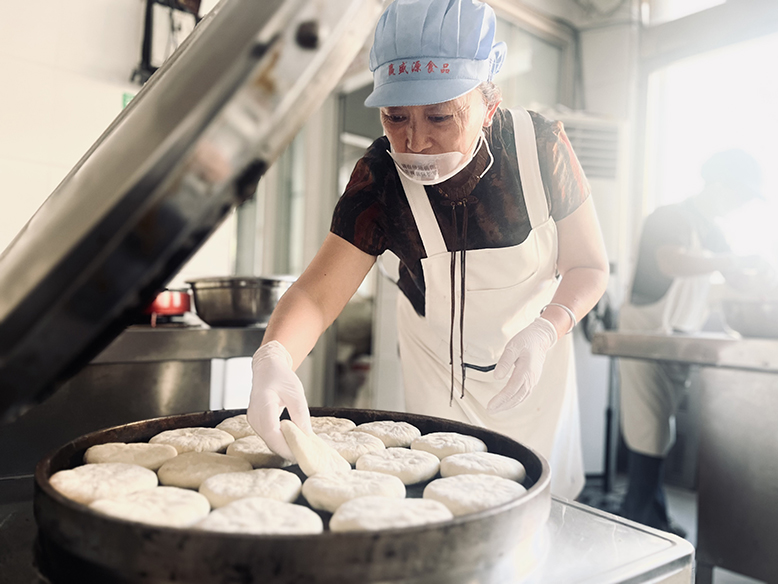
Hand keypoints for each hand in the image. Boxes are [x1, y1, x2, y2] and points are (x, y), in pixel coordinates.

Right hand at [247, 341, 311, 459]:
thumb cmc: (280, 377)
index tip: (302, 453)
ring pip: (270, 441)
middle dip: (288, 449)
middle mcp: (254, 416)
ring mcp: (253, 421)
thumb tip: (306, 435)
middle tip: (308, 454)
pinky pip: (269, 437)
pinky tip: (294, 440)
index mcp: (262, 405)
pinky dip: (281, 441)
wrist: (266, 369)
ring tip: (304, 448)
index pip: (273, 433)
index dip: (287, 446)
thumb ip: (300, 414)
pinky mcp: (257, 423)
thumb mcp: (295, 393)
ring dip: (285, 446)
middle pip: (271, 441)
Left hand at [488, 318, 556, 412]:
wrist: (541, 338)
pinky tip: (508, 402)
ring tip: (496, 409)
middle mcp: (531, 379)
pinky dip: (515, 401)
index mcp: (525, 371)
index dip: (500, 399)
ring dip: (508, 405)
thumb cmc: (526, 340)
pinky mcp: (533, 380)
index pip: (511, 390)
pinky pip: (524, 395)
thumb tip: (496, 377)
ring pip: (521, 398)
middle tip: (490, 410)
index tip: (489, 405)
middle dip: (502, 406)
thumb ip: (504, 362)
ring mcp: (533, 380)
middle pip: (516, 398)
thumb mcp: (513, 346)